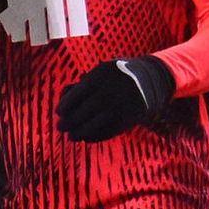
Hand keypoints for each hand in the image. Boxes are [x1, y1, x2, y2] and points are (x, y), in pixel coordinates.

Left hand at [56, 55, 174, 141]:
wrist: (149, 81)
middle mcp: (111, 90)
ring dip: (80, 132)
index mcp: (102, 75)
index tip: (59, 112)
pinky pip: (108, 131)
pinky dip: (95, 137)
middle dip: (70, 121)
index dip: (66, 104)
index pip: (78, 93)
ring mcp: (121, 105)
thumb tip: (64, 100)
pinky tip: (87, 138)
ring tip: (72, 136)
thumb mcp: (101, 71)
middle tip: (60, 127)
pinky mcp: (129, 119)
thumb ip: (82, 84)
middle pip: (85, 110)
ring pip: (96, 123)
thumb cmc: (115, 76)